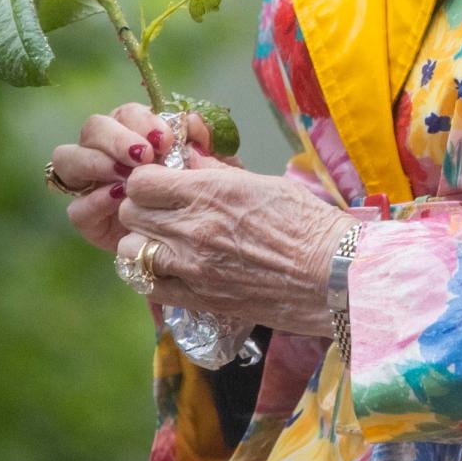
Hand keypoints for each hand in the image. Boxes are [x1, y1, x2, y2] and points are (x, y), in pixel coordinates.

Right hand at [52, 102, 212, 252]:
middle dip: (116, 138)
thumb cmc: (203, 194)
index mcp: (133, 132)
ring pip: (68, 159)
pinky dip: (93, 200)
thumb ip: (206, 142)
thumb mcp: (214, 167)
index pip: (125, 113)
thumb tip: (193, 121)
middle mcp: (106, 152)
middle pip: (92, 128)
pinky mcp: (87, 218)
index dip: (141, 120)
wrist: (196, 241)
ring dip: (96, 162)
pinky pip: (75, 207)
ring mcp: (91, 184)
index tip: (165, 139)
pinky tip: (118, 199)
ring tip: (126, 177)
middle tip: (144, 156)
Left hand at [116, 155, 354, 333]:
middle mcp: (193, 227)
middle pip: (132, 213)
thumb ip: (214, 173)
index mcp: (210, 190)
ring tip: (165, 242)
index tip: (160, 184)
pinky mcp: (198, 299)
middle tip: (163, 211)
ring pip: (131, 250)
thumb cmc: (305, 221)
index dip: (147, 181)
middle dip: (142, 208)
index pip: (142, 181)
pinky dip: (153, 275)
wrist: (330, 273)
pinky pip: (148, 286)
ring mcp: (192, 267)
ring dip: (143, 243)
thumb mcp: (259, 182)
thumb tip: (187, 161)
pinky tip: (173, 269)